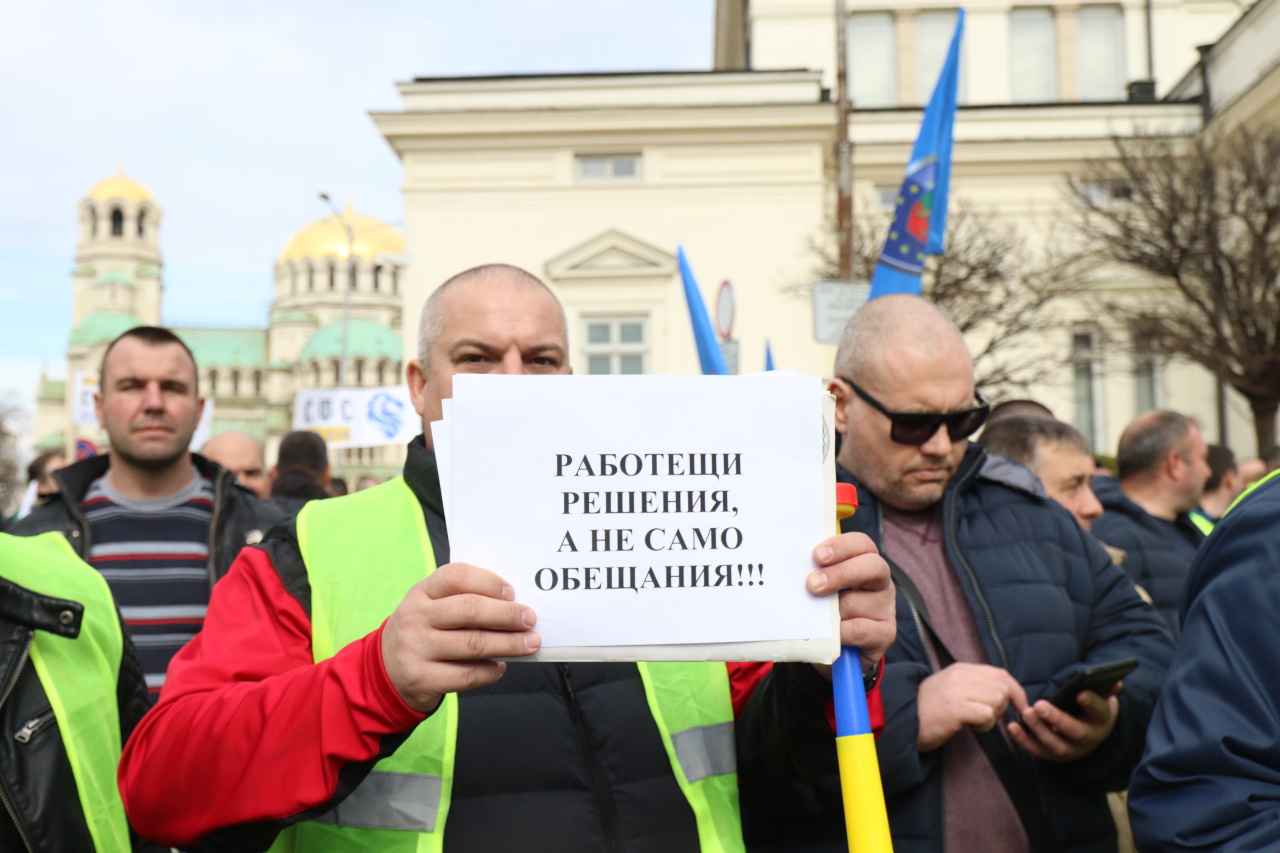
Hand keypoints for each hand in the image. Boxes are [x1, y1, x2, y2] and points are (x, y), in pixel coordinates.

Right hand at [381, 562, 539, 712]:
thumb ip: (463, 599)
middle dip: (507, 614)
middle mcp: (415, 617)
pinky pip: (466, 674)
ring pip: (473, 644)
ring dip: (508, 644)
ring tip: (529, 643)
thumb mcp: (430, 606)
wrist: (384, 672)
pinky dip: (490, 671)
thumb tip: (513, 604)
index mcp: (421, 591)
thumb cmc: (422, 632)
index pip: (457, 576)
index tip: (512, 593)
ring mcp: (416, 649)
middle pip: (470, 610)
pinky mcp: (422, 678)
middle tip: (530, 619)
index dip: (489, 582)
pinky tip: (501, 666)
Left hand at [807, 531, 895, 675]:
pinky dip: (840, 632)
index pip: (862, 544)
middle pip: (873, 567)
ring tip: (814, 617)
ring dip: (832, 610)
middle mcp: (880, 582)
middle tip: (812, 585)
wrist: (838, 648)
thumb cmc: (825, 608)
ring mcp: (886, 608)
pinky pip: (860, 630)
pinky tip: (829, 634)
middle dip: (841, 573)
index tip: (817, 555)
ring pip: (858, 603)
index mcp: (864, 562)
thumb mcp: (821, 586)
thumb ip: (812, 573)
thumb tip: (786, 565)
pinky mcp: (885, 633)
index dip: (841, 546)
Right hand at [916, 663, 1028, 751]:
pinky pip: (987, 714)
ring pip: (997, 700)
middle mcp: (960, 674)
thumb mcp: (952, 688)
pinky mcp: (955, 707)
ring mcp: (957, 689)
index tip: (1020, 706)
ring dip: (992, 717)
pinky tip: (971, 727)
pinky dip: (985, 725)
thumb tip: (1004, 691)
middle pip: (1002, 687)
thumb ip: (974, 684)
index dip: (1016, 691)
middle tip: (985, 717)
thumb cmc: (929, 710)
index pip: (1001, 674)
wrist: (903, 721)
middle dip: (1002, 706)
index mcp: (961, 668)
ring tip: (975, 722)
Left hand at [1007, 684, 1121, 762]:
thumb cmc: (1091, 708)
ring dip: (1039, 730)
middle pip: (1075, 732)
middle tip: (1040, 705)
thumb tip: (1117, 682)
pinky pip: (1038, 750)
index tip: (1081, 693)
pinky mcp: (1053, 756)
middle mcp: (1088, 739)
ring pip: (1056, 745)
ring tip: (1027, 712)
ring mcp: (1071, 750)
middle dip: (1057, 719)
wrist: (1088, 731)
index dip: (1092, 702)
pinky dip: (1024, 740)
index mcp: (1102, 720)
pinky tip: (1012, 727)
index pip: (1099, 712)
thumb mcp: (1101, 698)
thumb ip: (1106, 688)